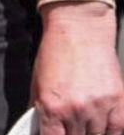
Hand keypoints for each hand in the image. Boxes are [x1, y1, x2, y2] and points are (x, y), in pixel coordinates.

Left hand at [32, 1, 123, 133]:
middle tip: (70, 126)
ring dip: (90, 132)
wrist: (79, 30)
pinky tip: (101, 124)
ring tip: (83, 121)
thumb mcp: (37, 82)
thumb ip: (40, 109)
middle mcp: (76, 110)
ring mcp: (100, 107)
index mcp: (51, 106)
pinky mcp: (119, 101)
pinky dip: (110, 130)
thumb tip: (40, 128)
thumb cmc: (56, 53)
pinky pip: (117, 129)